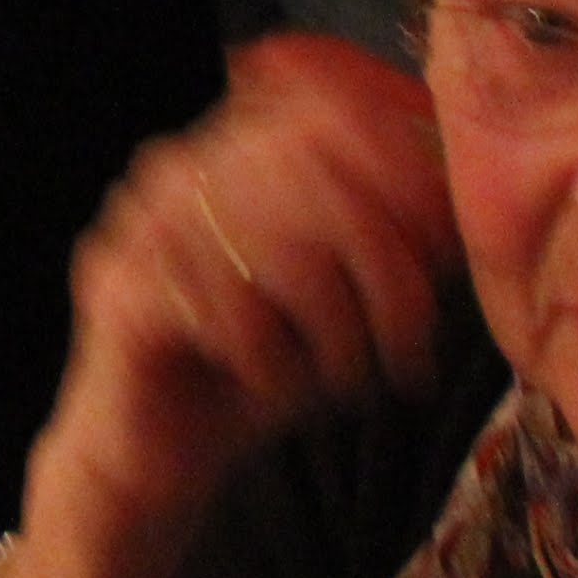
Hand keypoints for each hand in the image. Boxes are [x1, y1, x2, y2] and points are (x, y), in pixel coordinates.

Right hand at [3, 35, 462, 577]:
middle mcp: (176, 172)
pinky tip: (275, 388)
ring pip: (286, 253)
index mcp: (227, 155)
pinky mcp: (121, 290)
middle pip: (320, 180)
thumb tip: (455, 207)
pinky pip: (234, 313)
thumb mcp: (339, 307)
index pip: (323, 116)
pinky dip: (274, 363)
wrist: (152, 461)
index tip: (440, 248)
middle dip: (386, 272)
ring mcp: (140, 224)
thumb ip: (384, 249)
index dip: (395, 167)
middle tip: (407, 350)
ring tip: (347, 381)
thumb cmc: (254, 376)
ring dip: (337, 333)